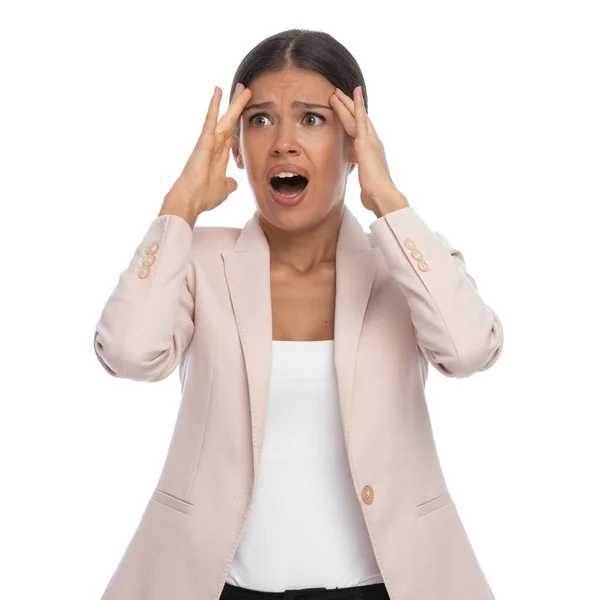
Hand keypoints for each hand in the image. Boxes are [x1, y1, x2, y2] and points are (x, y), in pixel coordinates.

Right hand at [166, 83, 252, 215]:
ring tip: (243, 87)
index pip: (232, 134)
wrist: (190, 200)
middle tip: (246, 89)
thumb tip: (233, 183)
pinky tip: (218, 90)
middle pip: (230, 122)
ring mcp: (209, 141)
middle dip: (238, 106)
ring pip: (225, 118)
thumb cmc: (203, 197)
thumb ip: (229, 184)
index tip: (245, 111)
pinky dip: (214, 105)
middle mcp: (214, 145)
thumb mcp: (223, 190)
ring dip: (234, 103)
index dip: (239, 122)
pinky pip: (211, 119)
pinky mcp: (204, 141)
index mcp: (220, 156)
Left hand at [329, 86, 398, 212]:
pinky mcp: (366, 142)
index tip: (344, 112)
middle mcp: (373, 143)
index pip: (359, 131)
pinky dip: (357, 105)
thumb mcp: (365, 180)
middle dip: (348, 107)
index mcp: (371, 152)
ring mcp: (371, 141)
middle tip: (337, 95)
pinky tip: (354, 92)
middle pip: (358, 120)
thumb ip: (362, 174)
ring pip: (357, 116)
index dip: (352, 120)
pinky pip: (360, 119)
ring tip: (336, 92)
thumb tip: (360, 179)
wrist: (382, 196)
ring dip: (346, 103)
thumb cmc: (374, 194)